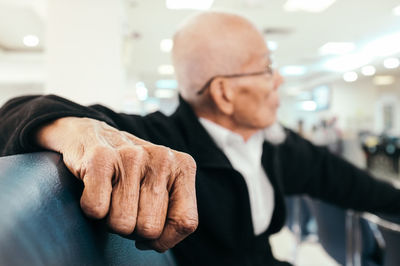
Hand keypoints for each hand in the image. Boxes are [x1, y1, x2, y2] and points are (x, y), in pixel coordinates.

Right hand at [36, 117, 197, 251]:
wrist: (92, 134)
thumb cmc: (132, 171)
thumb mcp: (163, 186)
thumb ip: (173, 213)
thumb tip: (158, 242)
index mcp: (183, 167)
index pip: (185, 223)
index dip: (164, 239)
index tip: (149, 229)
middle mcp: (162, 158)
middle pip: (150, 228)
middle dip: (133, 227)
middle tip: (126, 204)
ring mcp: (131, 156)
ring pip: (122, 224)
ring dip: (112, 219)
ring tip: (112, 195)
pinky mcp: (100, 158)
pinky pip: (97, 210)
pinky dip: (92, 210)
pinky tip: (97, 189)